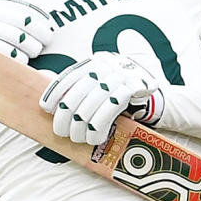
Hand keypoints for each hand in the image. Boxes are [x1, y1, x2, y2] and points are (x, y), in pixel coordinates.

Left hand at [39, 52, 161, 144]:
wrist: (153, 90)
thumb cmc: (120, 90)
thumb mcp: (101, 80)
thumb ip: (81, 85)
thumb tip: (50, 100)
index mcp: (94, 63)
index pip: (68, 77)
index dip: (54, 93)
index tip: (46, 108)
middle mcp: (105, 67)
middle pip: (76, 95)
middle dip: (65, 117)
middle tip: (61, 132)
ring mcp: (119, 77)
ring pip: (90, 106)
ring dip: (80, 127)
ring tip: (77, 138)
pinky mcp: (133, 89)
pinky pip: (108, 113)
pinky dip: (98, 128)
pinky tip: (94, 137)